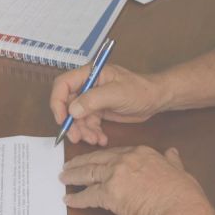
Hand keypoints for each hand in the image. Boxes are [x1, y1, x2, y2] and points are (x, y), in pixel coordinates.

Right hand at [49, 64, 168, 145]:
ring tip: (94, 140)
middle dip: (71, 123)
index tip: (62, 119)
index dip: (58, 102)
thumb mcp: (117, 93)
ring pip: (78, 118)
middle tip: (76, 137)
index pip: (63, 85)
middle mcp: (88, 86)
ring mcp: (93, 99)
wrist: (156, 99)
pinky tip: (101, 139)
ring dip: (83, 131)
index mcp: (89, 74)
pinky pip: (89, 124)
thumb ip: (93, 99)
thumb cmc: (140, 90)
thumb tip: (72, 110)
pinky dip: (92, 133)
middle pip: (68, 104)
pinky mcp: (99, 111)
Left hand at [59, 145, 210, 214]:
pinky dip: (77, 198)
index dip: (102, 157)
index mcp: (141, 152)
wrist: (178, 209)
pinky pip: (88, 195)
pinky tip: (69, 200)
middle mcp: (125, 159)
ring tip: (64, 178)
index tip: (94, 159)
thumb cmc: (182, 194)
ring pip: (87, 173)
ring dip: (73, 176)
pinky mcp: (109, 194)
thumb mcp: (179, 169)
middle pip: (96, 159)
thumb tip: (172, 152)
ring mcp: (115, 176)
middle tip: (69, 165)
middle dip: (80, 162)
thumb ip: (172, 160)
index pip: (114, 153)